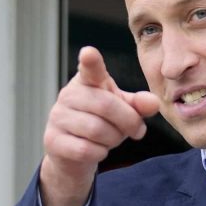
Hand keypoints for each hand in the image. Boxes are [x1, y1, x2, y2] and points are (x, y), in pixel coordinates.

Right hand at [40, 46, 159, 205]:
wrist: (74, 152)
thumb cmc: (103, 123)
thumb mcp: (125, 110)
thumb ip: (140, 104)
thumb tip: (153, 103)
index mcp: (88, 81)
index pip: (90, 69)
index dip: (90, 61)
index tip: (89, 53)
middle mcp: (69, 94)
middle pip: (107, 106)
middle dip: (129, 122)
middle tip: (137, 130)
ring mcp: (57, 117)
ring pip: (97, 130)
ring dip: (114, 139)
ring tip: (112, 138)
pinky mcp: (52, 140)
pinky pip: (85, 149)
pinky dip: (100, 153)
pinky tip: (97, 150)